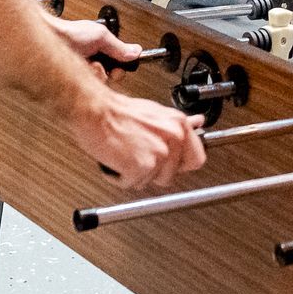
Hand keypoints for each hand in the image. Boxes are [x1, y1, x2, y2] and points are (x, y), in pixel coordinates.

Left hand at [42, 9, 139, 80]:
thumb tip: (136, 52)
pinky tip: (79, 71)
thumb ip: (118, 46)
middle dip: (106, 72)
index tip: (117, 69)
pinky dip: (85, 79)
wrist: (49, 39)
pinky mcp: (75, 82)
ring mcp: (83, 72)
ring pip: (99, 84)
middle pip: (110, 78)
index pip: (119, 67)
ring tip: (86, 64)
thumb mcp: (100, 36)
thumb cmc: (69, 33)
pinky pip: (87, 88)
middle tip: (100, 65)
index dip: (120, 70)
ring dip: (95, 74)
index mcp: (101, 50)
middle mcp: (93, 62)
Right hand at [74, 90, 206, 189]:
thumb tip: (198, 123)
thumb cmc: (118, 111)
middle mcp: (173, 138)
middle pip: (170, 176)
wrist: (95, 109)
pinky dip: (120, 177)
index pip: (196, 159)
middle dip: (152, 171)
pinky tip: (116, 159)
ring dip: (134, 174)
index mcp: (179, 124)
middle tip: (137, 153)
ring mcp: (159, 153)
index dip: (179, 165)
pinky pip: (131, 184)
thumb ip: (176, 123)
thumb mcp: (155, 112)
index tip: (168, 162)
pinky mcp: (142, 166)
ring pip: (149, 181)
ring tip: (125, 153)